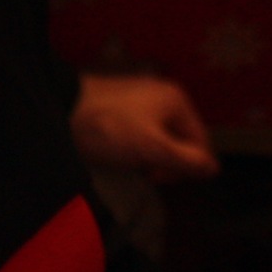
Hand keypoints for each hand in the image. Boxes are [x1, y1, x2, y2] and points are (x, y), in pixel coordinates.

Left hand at [69, 73, 219, 183]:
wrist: (58, 108)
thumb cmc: (106, 128)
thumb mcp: (151, 148)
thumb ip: (187, 160)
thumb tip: (213, 168)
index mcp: (175, 100)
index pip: (201, 143)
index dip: (185, 167)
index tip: (156, 176)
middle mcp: (161, 94)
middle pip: (179, 141)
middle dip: (164, 162)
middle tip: (141, 170)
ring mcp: (139, 99)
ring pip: (158, 139)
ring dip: (147, 156)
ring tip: (125, 160)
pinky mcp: (119, 106)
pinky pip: (138, 133)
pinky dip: (132, 146)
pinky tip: (115, 151)